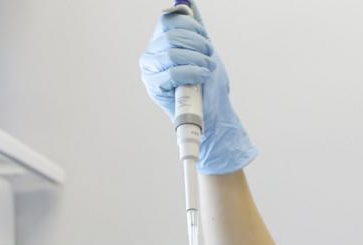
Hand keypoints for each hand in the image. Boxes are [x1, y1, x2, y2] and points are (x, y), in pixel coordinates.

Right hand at [139, 2, 257, 174]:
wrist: (212, 115)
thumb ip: (194, 27)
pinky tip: (202, 77)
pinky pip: (173, 72)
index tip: (206, 40)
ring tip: (207, 69)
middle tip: (210, 56)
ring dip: (198, 59)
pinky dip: (193, 72)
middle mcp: (150, 55)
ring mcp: (150, 72)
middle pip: (171, 35)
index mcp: (159, 42)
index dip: (191, 27)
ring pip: (172, 52)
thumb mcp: (203, 51)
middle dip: (198, 44)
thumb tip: (187, 3)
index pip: (168, 20)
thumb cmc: (207, 85)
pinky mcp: (154, 88)